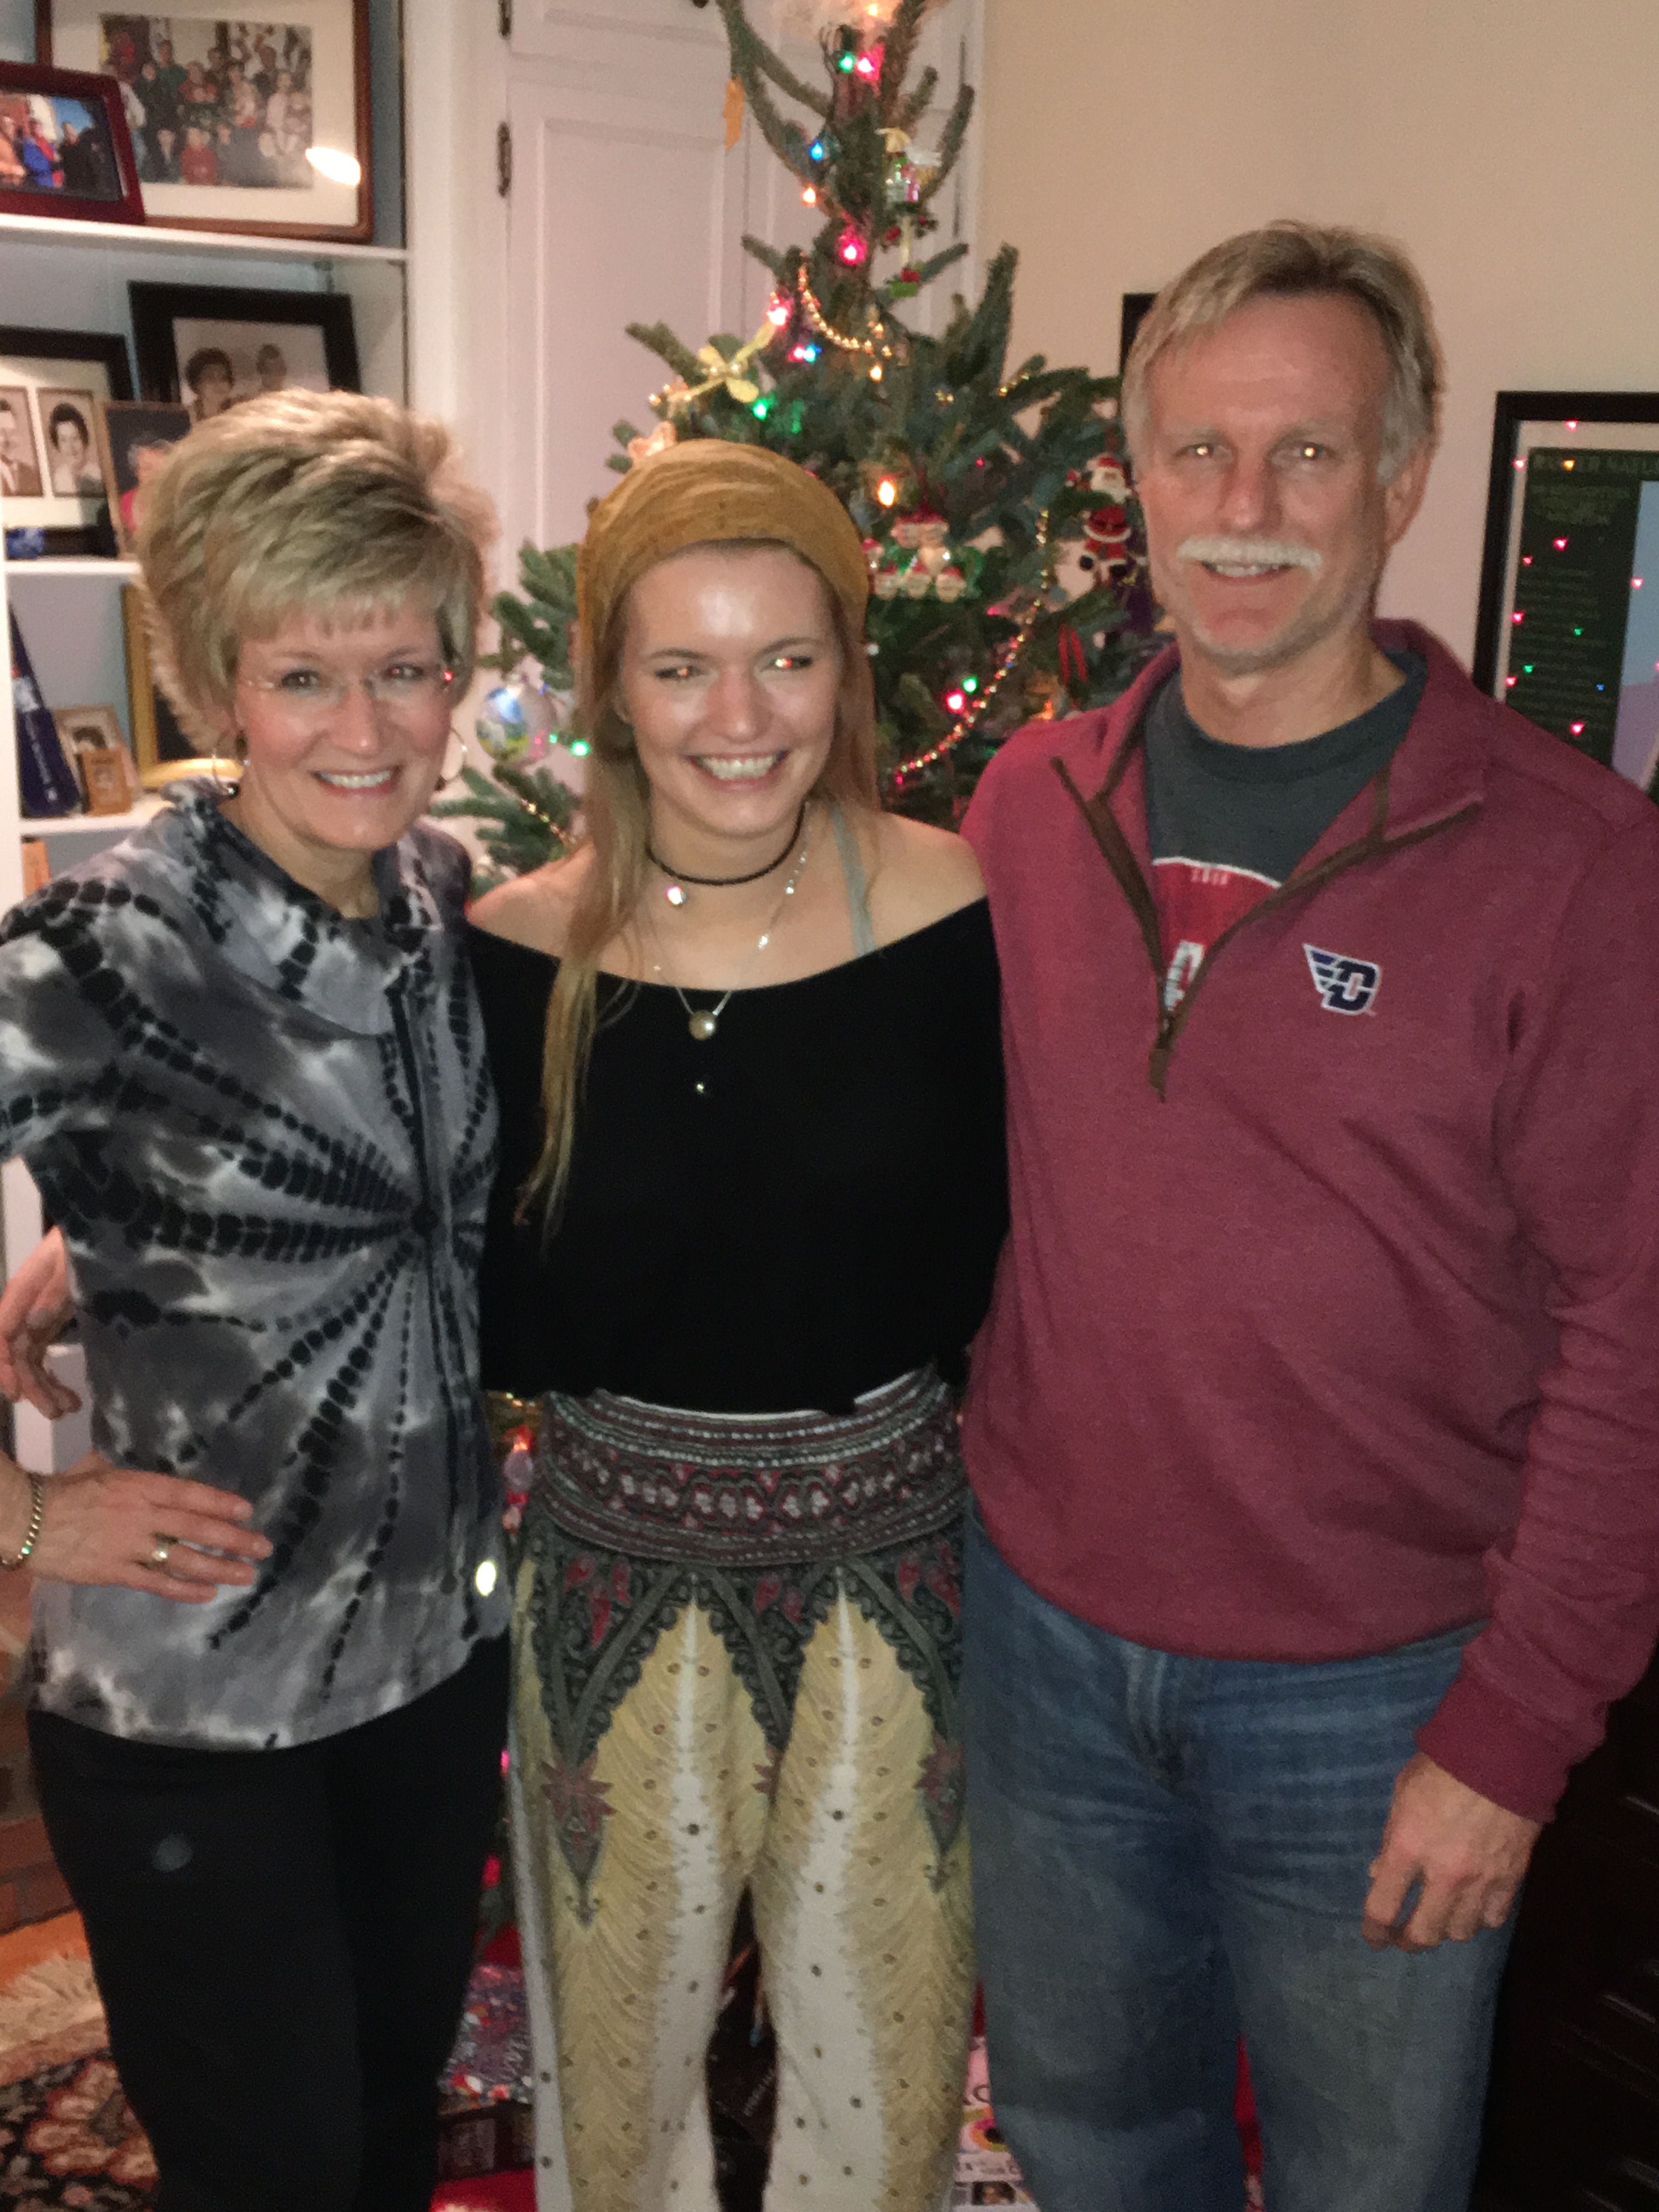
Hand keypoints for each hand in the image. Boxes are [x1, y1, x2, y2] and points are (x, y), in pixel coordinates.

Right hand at [0, 1228, 77, 1417]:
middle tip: (57, 1413)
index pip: (2, 1332)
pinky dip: (52, 1376)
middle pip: (16, 1351)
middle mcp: (27, 1302)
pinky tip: (70, 1396)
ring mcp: (41, 1311)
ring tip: (68, 1410)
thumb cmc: (95, 1238)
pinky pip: (44, 1352)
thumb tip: (33, 1324)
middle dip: (31, 1384)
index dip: (5, 1365)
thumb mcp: (78, 1258)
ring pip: (30, 1357)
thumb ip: (57, 1289)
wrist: (112, 1222)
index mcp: (26, 1287)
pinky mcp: (56, 1317)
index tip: (18, 1394)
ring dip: (43, 1386)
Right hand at [3, 1454, 272, 1604]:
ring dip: (218, 1567)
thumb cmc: (63, 1490)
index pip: (189, 1493)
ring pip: (183, 1557)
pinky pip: (156, 1582)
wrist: (25, 1519)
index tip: (247, 1511)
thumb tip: (159, 1484)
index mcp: (139, 1485)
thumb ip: (135, 1481)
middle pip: (195, 1526)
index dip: (220, 1503)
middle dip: (233, 1538)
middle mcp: (140, 1514)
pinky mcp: (114, 1572)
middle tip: (262, 1547)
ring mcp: (129, 1545)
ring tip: (246, 1574)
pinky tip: (208, 1593)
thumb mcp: (103, 1471)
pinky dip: (184, 1589)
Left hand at [1363, 1751, 1541, 1951]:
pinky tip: (1473, 1908)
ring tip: (1440, 1920)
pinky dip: (1480, 1918)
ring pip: (1461, 1931)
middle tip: (1404, 1938)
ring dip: (1446, 1930)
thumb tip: (1380, 1873)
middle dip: (1409, 1941)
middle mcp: (1443, 1875)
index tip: (1373, 1937)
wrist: (1503, 1756)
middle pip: (1424, 1933)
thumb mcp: (1402, 1794)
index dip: (1374, 1929)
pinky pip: (1493, 1918)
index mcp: (1407, 1849)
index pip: (1383, 1907)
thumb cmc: (1442, 1767)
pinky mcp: (1510, 1879)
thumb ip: (1390, 1838)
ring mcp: (1480, 1881)